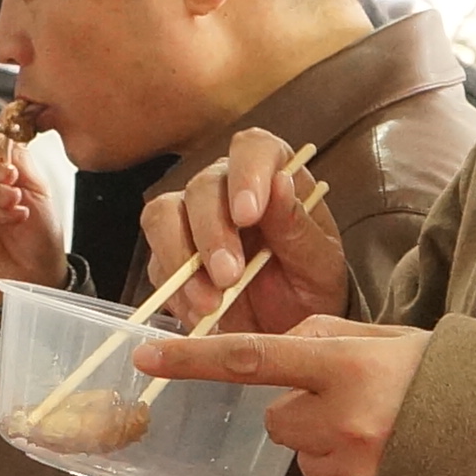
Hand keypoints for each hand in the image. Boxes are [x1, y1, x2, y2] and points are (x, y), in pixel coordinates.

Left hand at [136, 317, 428, 475]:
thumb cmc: (461, 383)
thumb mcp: (401, 341)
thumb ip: (337, 340)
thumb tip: (286, 346)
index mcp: (350, 365)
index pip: (252, 358)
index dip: (195, 359)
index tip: (148, 358)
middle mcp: (345, 421)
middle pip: (278, 418)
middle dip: (301, 410)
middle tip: (358, 402)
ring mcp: (357, 471)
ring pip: (308, 456)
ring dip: (331, 445)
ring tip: (389, 434)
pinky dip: (360, 475)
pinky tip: (400, 463)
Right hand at [141, 128, 349, 339]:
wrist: (291, 327)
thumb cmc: (311, 286)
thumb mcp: (318, 263)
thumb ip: (297, 226)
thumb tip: (280, 182)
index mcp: (272, 175)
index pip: (253, 149)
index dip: (246, 174)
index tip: (248, 215)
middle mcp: (226, 188)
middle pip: (201, 188)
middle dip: (211, 234)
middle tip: (228, 277)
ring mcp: (192, 220)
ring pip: (163, 216)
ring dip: (181, 259)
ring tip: (209, 303)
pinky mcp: (171, 257)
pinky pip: (157, 264)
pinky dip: (175, 291)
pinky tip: (201, 312)